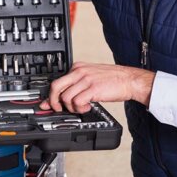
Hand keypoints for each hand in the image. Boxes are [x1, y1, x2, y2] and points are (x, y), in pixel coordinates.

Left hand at [40, 62, 155, 113]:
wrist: (130, 79)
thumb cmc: (113, 79)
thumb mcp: (91, 77)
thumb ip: (77, 84)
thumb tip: (63, 97)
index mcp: (78, 67)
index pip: (57, 80)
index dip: (51, 95)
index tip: (47, 104)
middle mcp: (80, 71)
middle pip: (55, 86)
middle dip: (53, 101)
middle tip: (58, 109)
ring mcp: (86, 79)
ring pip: (65, 97)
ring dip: (70, 107)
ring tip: (80, 108)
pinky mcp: (93, 89)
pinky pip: (77, 102)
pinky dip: (80, 108)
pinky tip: (87, 107)